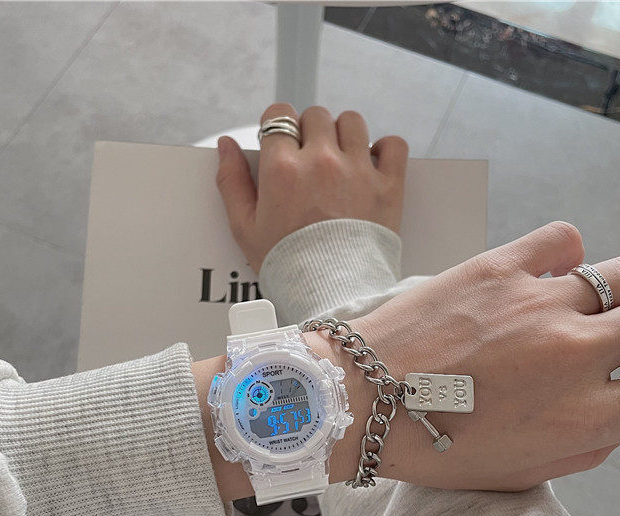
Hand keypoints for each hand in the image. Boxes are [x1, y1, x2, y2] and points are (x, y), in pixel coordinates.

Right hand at [215, 103, 407, 272]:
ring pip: (352, 122)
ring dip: (344, 134)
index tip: (282, 145)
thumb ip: (231, 182)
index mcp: (282, 169)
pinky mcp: (388, 186)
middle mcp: (321, 161)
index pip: (279, 115)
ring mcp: (358, 171)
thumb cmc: (286, 266)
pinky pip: (393, 144)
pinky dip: (385, 149)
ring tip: (340, 160)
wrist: (332, 296)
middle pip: (316, 116)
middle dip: (310, 132)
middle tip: (309, 161)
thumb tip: (225, 143)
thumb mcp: (245, 229)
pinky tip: (373, 164)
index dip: (278, 127)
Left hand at [310, 222, 619, 490]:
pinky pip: (567, 239)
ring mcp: (540, 306)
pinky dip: (564, 256)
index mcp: (584, 420)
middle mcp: (575, 358)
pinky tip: (541, 276)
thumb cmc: (433, 449)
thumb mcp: (517, 474)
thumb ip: (583, 446)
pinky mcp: (499, 268)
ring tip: (581, 304)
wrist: (359, 403)